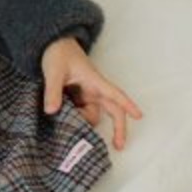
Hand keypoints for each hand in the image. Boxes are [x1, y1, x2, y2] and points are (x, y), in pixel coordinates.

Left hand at [40, 36, 142, 150]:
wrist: (52, 44)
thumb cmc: (58, 53)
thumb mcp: (54, 71)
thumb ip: (53, 91)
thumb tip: (52, 111)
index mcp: (94, 81)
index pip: (115, 94)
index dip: (127, 105)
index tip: (139, 116)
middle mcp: (93, 90)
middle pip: (112, 110)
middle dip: (118, 128)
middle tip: (118, 146)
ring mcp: (86, 95)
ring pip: (92, 115)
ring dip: (84, 123)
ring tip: (65, 124)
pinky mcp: (77, 98)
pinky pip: (81, 113)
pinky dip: (76, 119)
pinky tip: (64, 123)